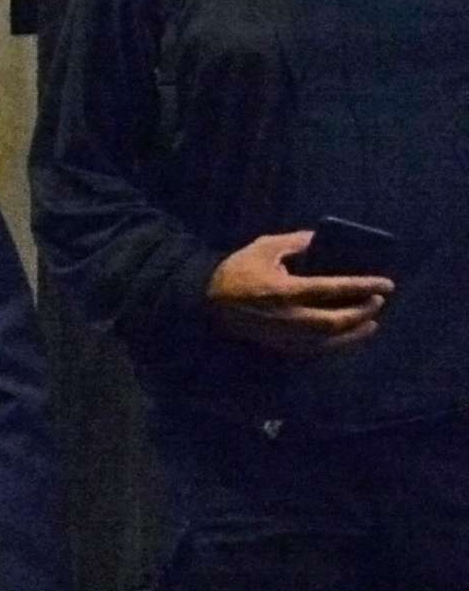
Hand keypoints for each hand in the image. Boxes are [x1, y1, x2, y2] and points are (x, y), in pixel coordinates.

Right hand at [207, 232, 391, 355]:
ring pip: (327, 341)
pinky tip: (346, 338)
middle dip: (362, 312)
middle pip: (335, 321)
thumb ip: (295, 242)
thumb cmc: (235, 270)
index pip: (333, 289)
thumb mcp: (263, 247)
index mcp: (284, 290)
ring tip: (371, 324)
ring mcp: (282, 335)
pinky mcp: (277, 345)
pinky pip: (313, 351)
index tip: (386, 284)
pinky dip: (335, 346)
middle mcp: (287, 317)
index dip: (363, 286)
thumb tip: (323, 240)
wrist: (205, 300)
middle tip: (378, 301)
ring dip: (354, 334)